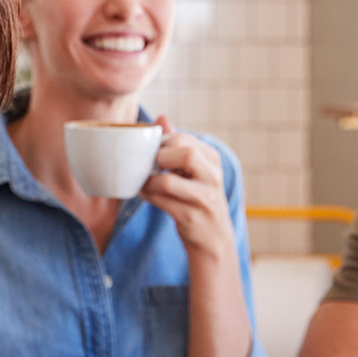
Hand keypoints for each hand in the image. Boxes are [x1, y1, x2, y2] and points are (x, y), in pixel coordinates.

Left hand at [137, 116, 233, 254]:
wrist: (213, 238)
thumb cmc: (198, 198)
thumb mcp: (194, 169)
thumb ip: (178, 144)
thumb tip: (161, 118)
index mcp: (212, 160)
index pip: (183, 139)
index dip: (161, 143)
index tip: (153, 153)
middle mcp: (212, 177)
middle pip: (184, 154)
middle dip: (159, 158)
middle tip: (150, 166)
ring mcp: (203, 198)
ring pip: (168, 182)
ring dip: (149, 182)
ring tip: (144, 183)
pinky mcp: (191, 217)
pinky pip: (161, 202)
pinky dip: (148, 196)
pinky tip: (145, 194)